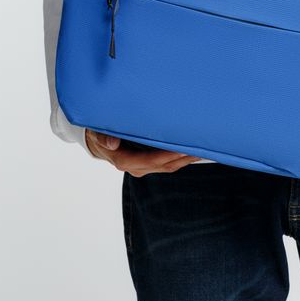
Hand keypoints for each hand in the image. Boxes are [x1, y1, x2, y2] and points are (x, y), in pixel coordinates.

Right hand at [85, 129, 203, 176]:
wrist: (97, 142)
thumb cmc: (99, 134)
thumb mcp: (98, 133)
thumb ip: (105, 137)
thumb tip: (112, 143)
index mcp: (125, 161)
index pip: (150, 161)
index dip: (167, 156)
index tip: (181, 149)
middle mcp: (136, 167)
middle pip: (163, 165)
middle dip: (182, 157)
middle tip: (199, 147)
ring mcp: (144, 167)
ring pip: (168, 166)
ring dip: (185, 159)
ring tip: (202, 149)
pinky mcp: (149, 164)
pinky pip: (168, 163)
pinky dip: (181, 158)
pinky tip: (193, 151)